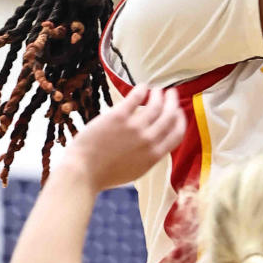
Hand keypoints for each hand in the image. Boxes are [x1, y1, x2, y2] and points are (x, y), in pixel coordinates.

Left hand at [61, 85, 184, 190]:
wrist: (82, 172)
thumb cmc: (105, 174)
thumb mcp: (135, 170)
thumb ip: (148, 156)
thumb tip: (156, 142)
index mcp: (154, 155)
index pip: (177, 133)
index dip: (180, 120)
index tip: (178, 112)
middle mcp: (148, 141)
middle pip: (170, 116)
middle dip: (173, 102)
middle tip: (171, 94)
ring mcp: (134, 128)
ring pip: (156, 104)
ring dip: (159, 94)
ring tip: (156, 90)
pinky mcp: (118, 117)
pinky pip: (136, 97)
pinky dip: (142, 90)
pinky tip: (142, 87)